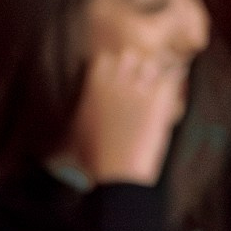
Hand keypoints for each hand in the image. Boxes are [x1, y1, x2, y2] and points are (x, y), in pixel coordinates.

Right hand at [67, 47, 189, 184]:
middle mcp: (115, 81)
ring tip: (158, 90)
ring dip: (157, 74)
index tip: (118, 82)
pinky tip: (172, 99)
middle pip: (130, 55)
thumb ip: (68, 122)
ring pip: (153, 63)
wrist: (117, 175)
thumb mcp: (71, 136)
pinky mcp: (158, 99)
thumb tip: (56, 132)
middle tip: (140, 85)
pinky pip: (172, 78)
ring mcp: (138, 88)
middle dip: (136, 67)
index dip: (114, 70)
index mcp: (93, 85)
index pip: (106, 58)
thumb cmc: (92, 159)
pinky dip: (174, 86)